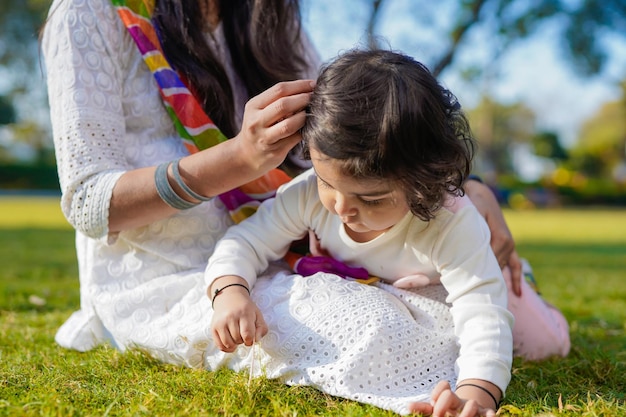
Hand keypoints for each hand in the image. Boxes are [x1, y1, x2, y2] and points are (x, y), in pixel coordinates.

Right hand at [210, 278, 267, 351]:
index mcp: (244, 313)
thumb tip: (256, 340)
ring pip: (228, 344)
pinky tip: (230, 343)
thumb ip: (262, 328)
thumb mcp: (257, 314)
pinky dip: (226, 348)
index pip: (247, 334)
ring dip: (234, 345)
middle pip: (238, 339)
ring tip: (236, 337)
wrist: (229, 297)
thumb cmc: (245, 308)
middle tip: (242, 334)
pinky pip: (219, 345)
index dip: (250, 340)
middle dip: (242, 341)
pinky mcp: (213, 327)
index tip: (250, 338)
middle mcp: (230, 317)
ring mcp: (220, 322)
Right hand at [234, 79, 313, 172]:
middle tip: (316, 97)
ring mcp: (265, 138)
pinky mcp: (275, 152)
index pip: (279, 90)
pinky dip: (305, 130)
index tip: (314, 84)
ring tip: (313, 112)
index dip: (299, 86)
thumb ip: (278, 100)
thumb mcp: (260, 111)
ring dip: (305, 116)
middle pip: (283, 105)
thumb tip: (308, 88)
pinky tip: (310, 126)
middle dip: (303, 99)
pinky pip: (295, 138)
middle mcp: (256, 122)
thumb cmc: (259, 128)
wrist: (246, 156)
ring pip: (289, 125)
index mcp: (253, 106)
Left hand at [407, 381, 496, 416]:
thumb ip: (423, 409)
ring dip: (466, 412)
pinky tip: (490, 416)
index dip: (436, 395)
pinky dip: (489, 416)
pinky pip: (489, 413)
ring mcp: (473, 408)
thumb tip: (408, 406)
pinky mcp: (485, 414)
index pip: (442, 388)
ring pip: (472, 404)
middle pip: (449, 395)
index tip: (433, 406)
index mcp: (447, 399)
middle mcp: (459, 402)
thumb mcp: (437, 409)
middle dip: (442, 405)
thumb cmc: (450, 411)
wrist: (470, 411)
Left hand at [464, 179, 522, 295]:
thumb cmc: (474, 204)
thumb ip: (474, 228)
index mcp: (500, 238)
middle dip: (484, 279)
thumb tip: (470, 242)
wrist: (482, 195)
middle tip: (474, 296)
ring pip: (501, 268)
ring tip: (488, 298)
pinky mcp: (509, 247)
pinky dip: (516, 279)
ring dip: (495, 280)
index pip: (490, 262)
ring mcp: (510, 247)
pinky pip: (516, 266)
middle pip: (495, 268)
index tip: (470, 287)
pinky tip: (517, 294)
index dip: (480, 274)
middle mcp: (508, 244)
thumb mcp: (473, 214)